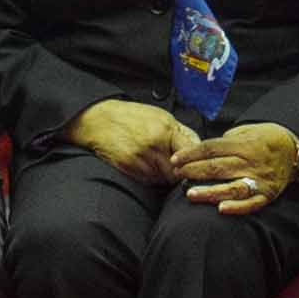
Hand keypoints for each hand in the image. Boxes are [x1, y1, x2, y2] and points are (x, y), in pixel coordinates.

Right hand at [70, 98, 198, 184]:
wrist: (99, 119)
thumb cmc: (132, 117)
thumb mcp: (160, 116)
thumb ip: (181, 133)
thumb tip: (199, 148)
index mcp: (166, 129)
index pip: (192, 154)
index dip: (196, 163)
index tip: (197, 166)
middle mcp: (155, 144)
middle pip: (180, 171)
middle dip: (182, 173)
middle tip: (179, 170)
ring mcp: (142, 157)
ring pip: (165, 178)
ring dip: (166, 176)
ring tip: (159, 164)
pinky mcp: (130, 167)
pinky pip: (150, 180)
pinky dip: (152, 177)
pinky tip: (146, 166)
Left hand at [180, 120, 298, 215]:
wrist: (293, 149)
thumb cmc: (264, 138)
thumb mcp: (246, 131)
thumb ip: (225, 141)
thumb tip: (201, 153)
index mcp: (245, 144)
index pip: (212, 148)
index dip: (191, 154)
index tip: (175, 160)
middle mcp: (252, 161)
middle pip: (217, 167)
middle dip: (193, 171)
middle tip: (176, 175)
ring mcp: (260, 179)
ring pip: (231, 187)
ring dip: (210, 192)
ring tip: (191, 194)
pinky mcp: (267, 194)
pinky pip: (251, 203)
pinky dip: (237, 207)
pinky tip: (221, 209)